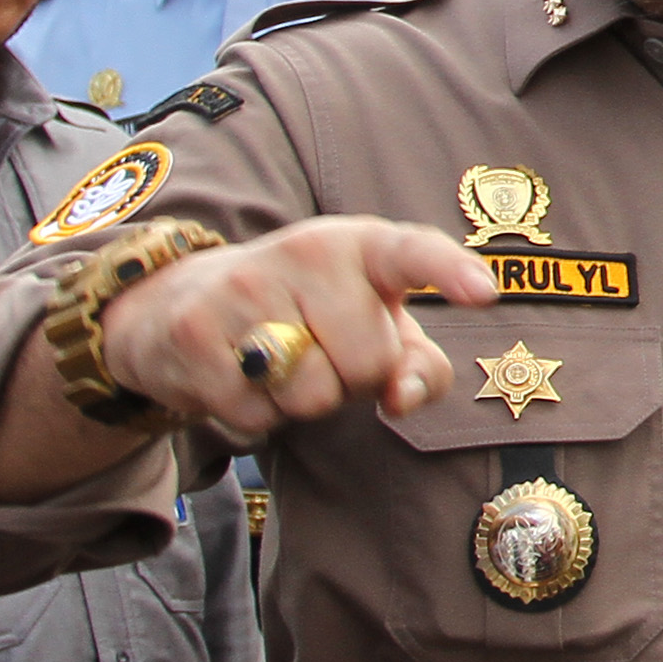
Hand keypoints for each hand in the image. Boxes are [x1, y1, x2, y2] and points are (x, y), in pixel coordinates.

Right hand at [99, 216, 502, 445]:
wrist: (178, 305)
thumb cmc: (305, 317)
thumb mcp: (372, 328)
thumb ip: (417, 364)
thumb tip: (402, 398)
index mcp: (359, 244)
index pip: (412, 251)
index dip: (449, 271)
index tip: (484, 291)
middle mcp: (305, 251)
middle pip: (368, 364)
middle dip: (351, 380)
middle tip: (317, 351)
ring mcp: (245, 286)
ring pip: (312, 396)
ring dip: (301, 403)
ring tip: (279, 364)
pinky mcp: (194, 332)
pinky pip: (256, 415)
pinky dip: (254, 417)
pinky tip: (237, 379)